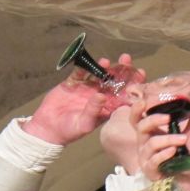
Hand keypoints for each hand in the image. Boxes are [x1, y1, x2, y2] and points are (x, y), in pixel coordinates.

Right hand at [24, 53, 144, 145]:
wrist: (48, 128)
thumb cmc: (70, 131)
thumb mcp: (84, 124)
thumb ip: (93, 110)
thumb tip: (101, 96)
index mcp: (107, 108)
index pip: (124, 95)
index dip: (133, 84)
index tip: (141, 73)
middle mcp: (99, 97)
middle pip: (114, 81)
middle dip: (120, 70)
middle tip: (126, 59)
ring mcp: (86, 89)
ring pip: (99, 74)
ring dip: (104, 66)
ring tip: (107, 61)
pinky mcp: (73, 83)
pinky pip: (80, 72)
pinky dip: (85, 66)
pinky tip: (88, 61)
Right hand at [130, 101, 189, 190]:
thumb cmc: (186, 156)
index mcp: (151, 132)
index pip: (137, 118)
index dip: (136, 109)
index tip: (145, 101)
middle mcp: (144, 143)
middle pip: (141, 127)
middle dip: (154, 120)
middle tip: (169, 117)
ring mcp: (146, 157)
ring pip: (151, 143)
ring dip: (168, 139)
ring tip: (183, 139)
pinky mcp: (150, 170)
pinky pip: (154, 160)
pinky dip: (164, 154)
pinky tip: (174, 151)